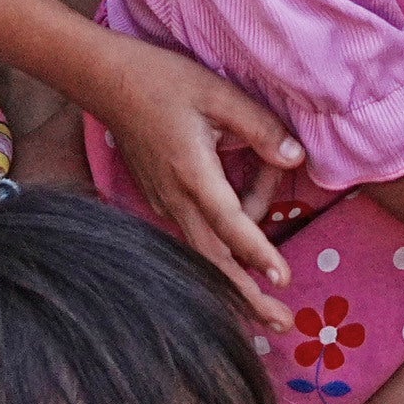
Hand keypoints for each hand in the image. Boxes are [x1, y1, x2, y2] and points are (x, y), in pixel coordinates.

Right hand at [79, 30, 303, 311]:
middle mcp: (176, 199)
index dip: (258, 254)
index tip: (282, 280)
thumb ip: (259, 126)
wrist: (108, 80)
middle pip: (214, 261)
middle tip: (283, 322)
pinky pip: (198, 228)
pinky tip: (247, 212)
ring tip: (272, 212)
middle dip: (247, 296)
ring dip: (242, 255)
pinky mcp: (162, 198)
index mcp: (192, 174)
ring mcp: (165, 202)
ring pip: (208, 246)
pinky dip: (225, 234)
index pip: (231, 225)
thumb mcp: (218, 92)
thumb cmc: (163, 80)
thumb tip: (295, 158)